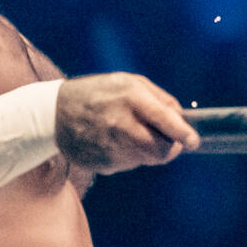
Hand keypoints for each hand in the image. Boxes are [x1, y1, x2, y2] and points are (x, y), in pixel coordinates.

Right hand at [55, 73, 200, 173]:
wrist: (53, 113)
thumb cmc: (99, 93)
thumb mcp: (129, 82)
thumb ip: (160, 99)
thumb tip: (182, 120)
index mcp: (130, 98)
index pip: (165, 120)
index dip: (183, 134)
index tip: (193, 141)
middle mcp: (120, 124)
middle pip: (160, 150)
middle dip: (168, 147)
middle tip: (166, 140)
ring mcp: (109, 147)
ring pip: (145, 159)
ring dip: (145, 150)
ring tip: (127, 133)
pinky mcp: (101, 164)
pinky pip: (127, 164)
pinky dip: (126, 155)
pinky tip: (111, 141)